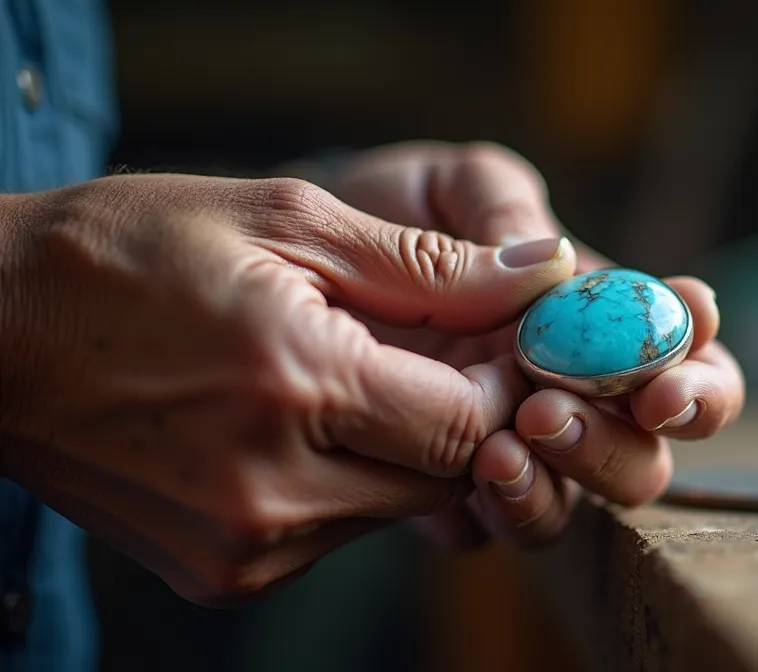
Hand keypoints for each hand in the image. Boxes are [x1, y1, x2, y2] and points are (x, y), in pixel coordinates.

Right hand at [0, 174, 575, 604]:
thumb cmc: (128, 253)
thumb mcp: (283, 219)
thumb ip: (426, 264)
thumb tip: (544, 273)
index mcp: (295, 385)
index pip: (467, 423)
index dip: (501, 382)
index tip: (494, 341)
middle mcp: (275, 488)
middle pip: (445, 477)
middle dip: (461, 416)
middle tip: (434, 354)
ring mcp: (246, 547)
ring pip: (397, 508)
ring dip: (404, 448)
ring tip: (351, 376)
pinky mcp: (223, 576)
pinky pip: (338, 534)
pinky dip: (347, 481)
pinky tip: (303, 424)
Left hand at [310, 141, 745, 546]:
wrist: (292, 263)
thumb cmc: (393, 210)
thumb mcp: (446, 183)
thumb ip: (500, 204)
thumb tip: (553, 264)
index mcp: (600, 317)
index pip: (686, 359)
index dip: (699, 377)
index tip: (662, 378)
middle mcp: (574, 393)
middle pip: (647, 453)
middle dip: (615, 441)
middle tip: (550, 412)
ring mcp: (516, 449)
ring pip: (577, 503)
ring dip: (556, 482)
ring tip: (499, 448)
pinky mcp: (449, 492)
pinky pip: (493, 529)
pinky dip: (492, 510)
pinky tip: (458, 479)